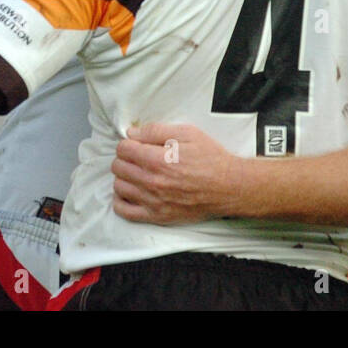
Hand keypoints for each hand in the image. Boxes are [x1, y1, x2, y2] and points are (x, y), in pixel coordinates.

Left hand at [111, 123, 240, 224]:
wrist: (228, 187)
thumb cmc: (210, 158)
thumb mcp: (188, 133)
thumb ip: (156, 130)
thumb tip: (132, 133)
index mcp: (157, 159)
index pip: (123, 149)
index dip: (129, 143)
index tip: (137, 144)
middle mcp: (151, 181)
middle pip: (118, 167)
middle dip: (125, 158)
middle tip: (138, 157)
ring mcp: (153, 201)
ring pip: (118, 187)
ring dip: (123, 177)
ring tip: (136, 173)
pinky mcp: (157, 216)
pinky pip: (124, 211)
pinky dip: (121, 201)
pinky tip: (130, 192)